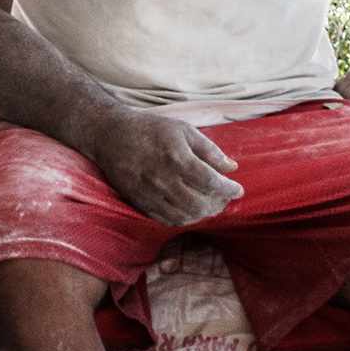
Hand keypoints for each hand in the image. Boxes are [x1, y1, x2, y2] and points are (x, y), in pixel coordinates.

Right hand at [86, 109, 244, 225]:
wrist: (111, 136)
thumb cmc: (151, 130)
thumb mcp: (184, 130)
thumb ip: (210, 150)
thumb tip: (232, 167)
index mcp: (177, 159)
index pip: (211, 183)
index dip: (229, 189)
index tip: (238, 189)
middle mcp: (164, 180)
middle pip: (200, 205)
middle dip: (219, 205)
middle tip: (225, 198)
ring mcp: (150, 195)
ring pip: (184, 217)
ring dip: (203, 214)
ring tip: (211, 205)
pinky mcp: (140, 203)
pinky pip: (166, 220)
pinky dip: (184, 219)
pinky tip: (191, 210)